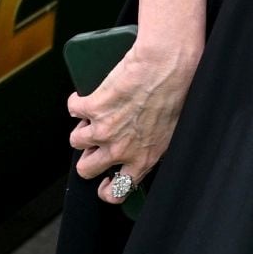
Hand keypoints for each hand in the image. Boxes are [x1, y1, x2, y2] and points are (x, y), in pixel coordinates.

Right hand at [69, 36, 196, 201]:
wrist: (168, 61)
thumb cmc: (179, 89)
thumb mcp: (173, 128)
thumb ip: (155, 146)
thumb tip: (145, 152)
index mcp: (144, 157)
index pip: (117, 192)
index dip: (107, 189)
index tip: (105, 180)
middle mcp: (120, 149)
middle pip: (86, 169)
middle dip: (88, 157)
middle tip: (97, 142)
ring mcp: (104, 129)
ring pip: (76, 140)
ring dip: (83, 127)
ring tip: (97, 115)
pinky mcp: (93, 107)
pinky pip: (73, 109)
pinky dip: (78, 101)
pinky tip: (88, 95)